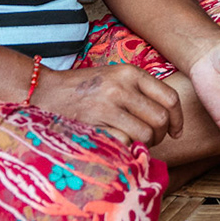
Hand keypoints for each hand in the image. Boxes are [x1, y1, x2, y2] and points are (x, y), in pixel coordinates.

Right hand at [32, 63, 182, 146]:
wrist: (42, 92)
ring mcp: (107, 107)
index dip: (177, 119)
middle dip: (162, 135)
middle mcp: (121, 87)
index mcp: (130, 73)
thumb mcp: (114, 77)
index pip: (170, 98)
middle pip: (161, 119)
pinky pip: (125, 143)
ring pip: (147, 134)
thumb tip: (168, 118)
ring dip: (145, 144)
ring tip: (135, 142)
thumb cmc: (83, 88)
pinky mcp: (94, 124)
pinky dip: (125, 148)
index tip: (176, 131)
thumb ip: (140, 91)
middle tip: (152, 139)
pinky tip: (119, 145)